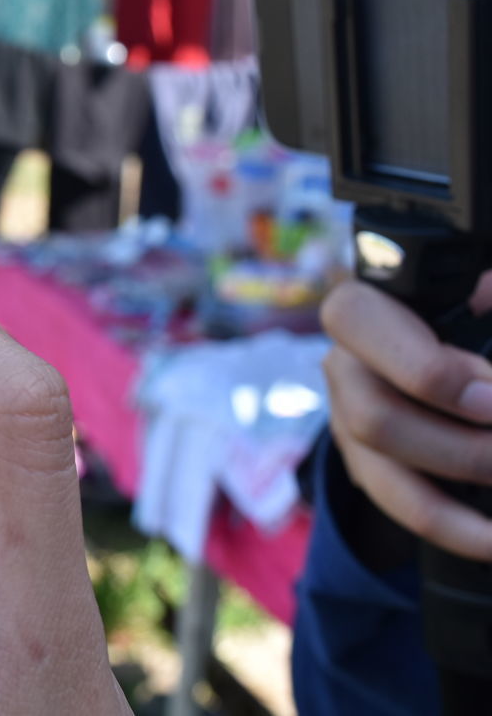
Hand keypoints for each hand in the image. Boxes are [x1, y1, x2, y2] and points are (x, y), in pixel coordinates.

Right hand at [322, 274, 491, 560]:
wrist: (432, 358)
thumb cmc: (459, 319)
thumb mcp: (471, 298)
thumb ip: (479, 291)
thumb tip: (484, 295)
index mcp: (362, 312)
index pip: (353, 323)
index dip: (421, 366)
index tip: (489, 389)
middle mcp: (343, 368)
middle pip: (375, 419)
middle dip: (460, 445)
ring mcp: (348, 422)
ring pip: (388, 476)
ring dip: (463, 491)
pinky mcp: (367, 465)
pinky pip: (402, 508)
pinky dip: (458, 530)